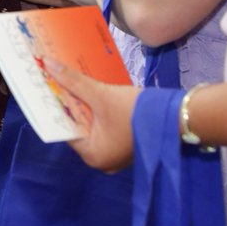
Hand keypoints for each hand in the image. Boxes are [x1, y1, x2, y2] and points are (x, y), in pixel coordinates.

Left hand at [45, 57, 140, 172]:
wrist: (179, 116)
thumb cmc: (136, 112)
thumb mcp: (101, 95)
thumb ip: (73, 82)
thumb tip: (48, 65)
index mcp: (93, 156)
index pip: (65, 129)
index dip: (57, 107)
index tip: (47, 88)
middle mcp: (102, 160)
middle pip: (79, 127)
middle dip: (71, 104)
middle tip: (57, 82)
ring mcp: (116, 154)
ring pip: (92, 125)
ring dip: (84, 105)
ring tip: (72, 83)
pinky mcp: (126, 144)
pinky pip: (105, 126)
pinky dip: (98, 111)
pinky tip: (92, 92)